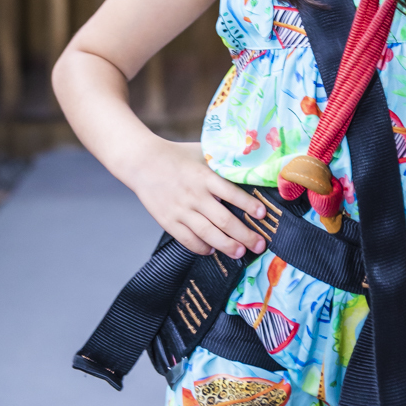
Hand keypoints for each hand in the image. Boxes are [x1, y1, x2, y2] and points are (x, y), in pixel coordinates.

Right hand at [126, 138, 268, 260]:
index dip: (249, 205)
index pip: (232, 193)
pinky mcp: (168, 221)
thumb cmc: (177, 155)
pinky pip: (187, 240)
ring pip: (208, 233)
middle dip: (245, 235)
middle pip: (224, 220)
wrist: (143, 162)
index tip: (263, 214)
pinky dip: (201, 248)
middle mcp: (195, 195)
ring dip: (226, 245)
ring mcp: (180, 210)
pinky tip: (212, 250)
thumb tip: (248, 166)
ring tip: (240, 253)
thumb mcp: (202, 152)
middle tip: (259, 244)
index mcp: (205, 177)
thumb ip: (222, 162)